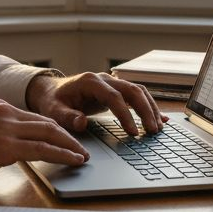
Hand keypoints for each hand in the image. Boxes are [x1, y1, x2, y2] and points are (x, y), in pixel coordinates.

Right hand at [0, 100, 88, 183]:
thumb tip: (8, 147)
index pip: (34, 117)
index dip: (53, 129)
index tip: (64, 138)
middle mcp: (5, 113)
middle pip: (47, 123)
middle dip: (67, 136)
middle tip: (81, 147)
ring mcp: (6, 129)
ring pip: (49, 134)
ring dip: (70, 146)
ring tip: (82, 156)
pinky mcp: (5, 147)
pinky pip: (42, 150)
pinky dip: (62, 155)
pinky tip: (72, 161)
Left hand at [25, 72, 166, 136]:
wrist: (53, 91)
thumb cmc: (54, 101)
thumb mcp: (54, 111)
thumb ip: (67, 117)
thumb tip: (81, 122)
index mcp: (90, 82)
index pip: (114, 97)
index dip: (125, 114)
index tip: (132, 132)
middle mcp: (105, 79)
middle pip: (132, 91)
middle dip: (145, 110)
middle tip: (152, 131)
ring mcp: (112, 83)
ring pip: (138, 91)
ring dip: (150, 108)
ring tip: (158, 128)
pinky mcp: (116, 90)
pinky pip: (137, 95)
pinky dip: (149, 106)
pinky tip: (160, 118)